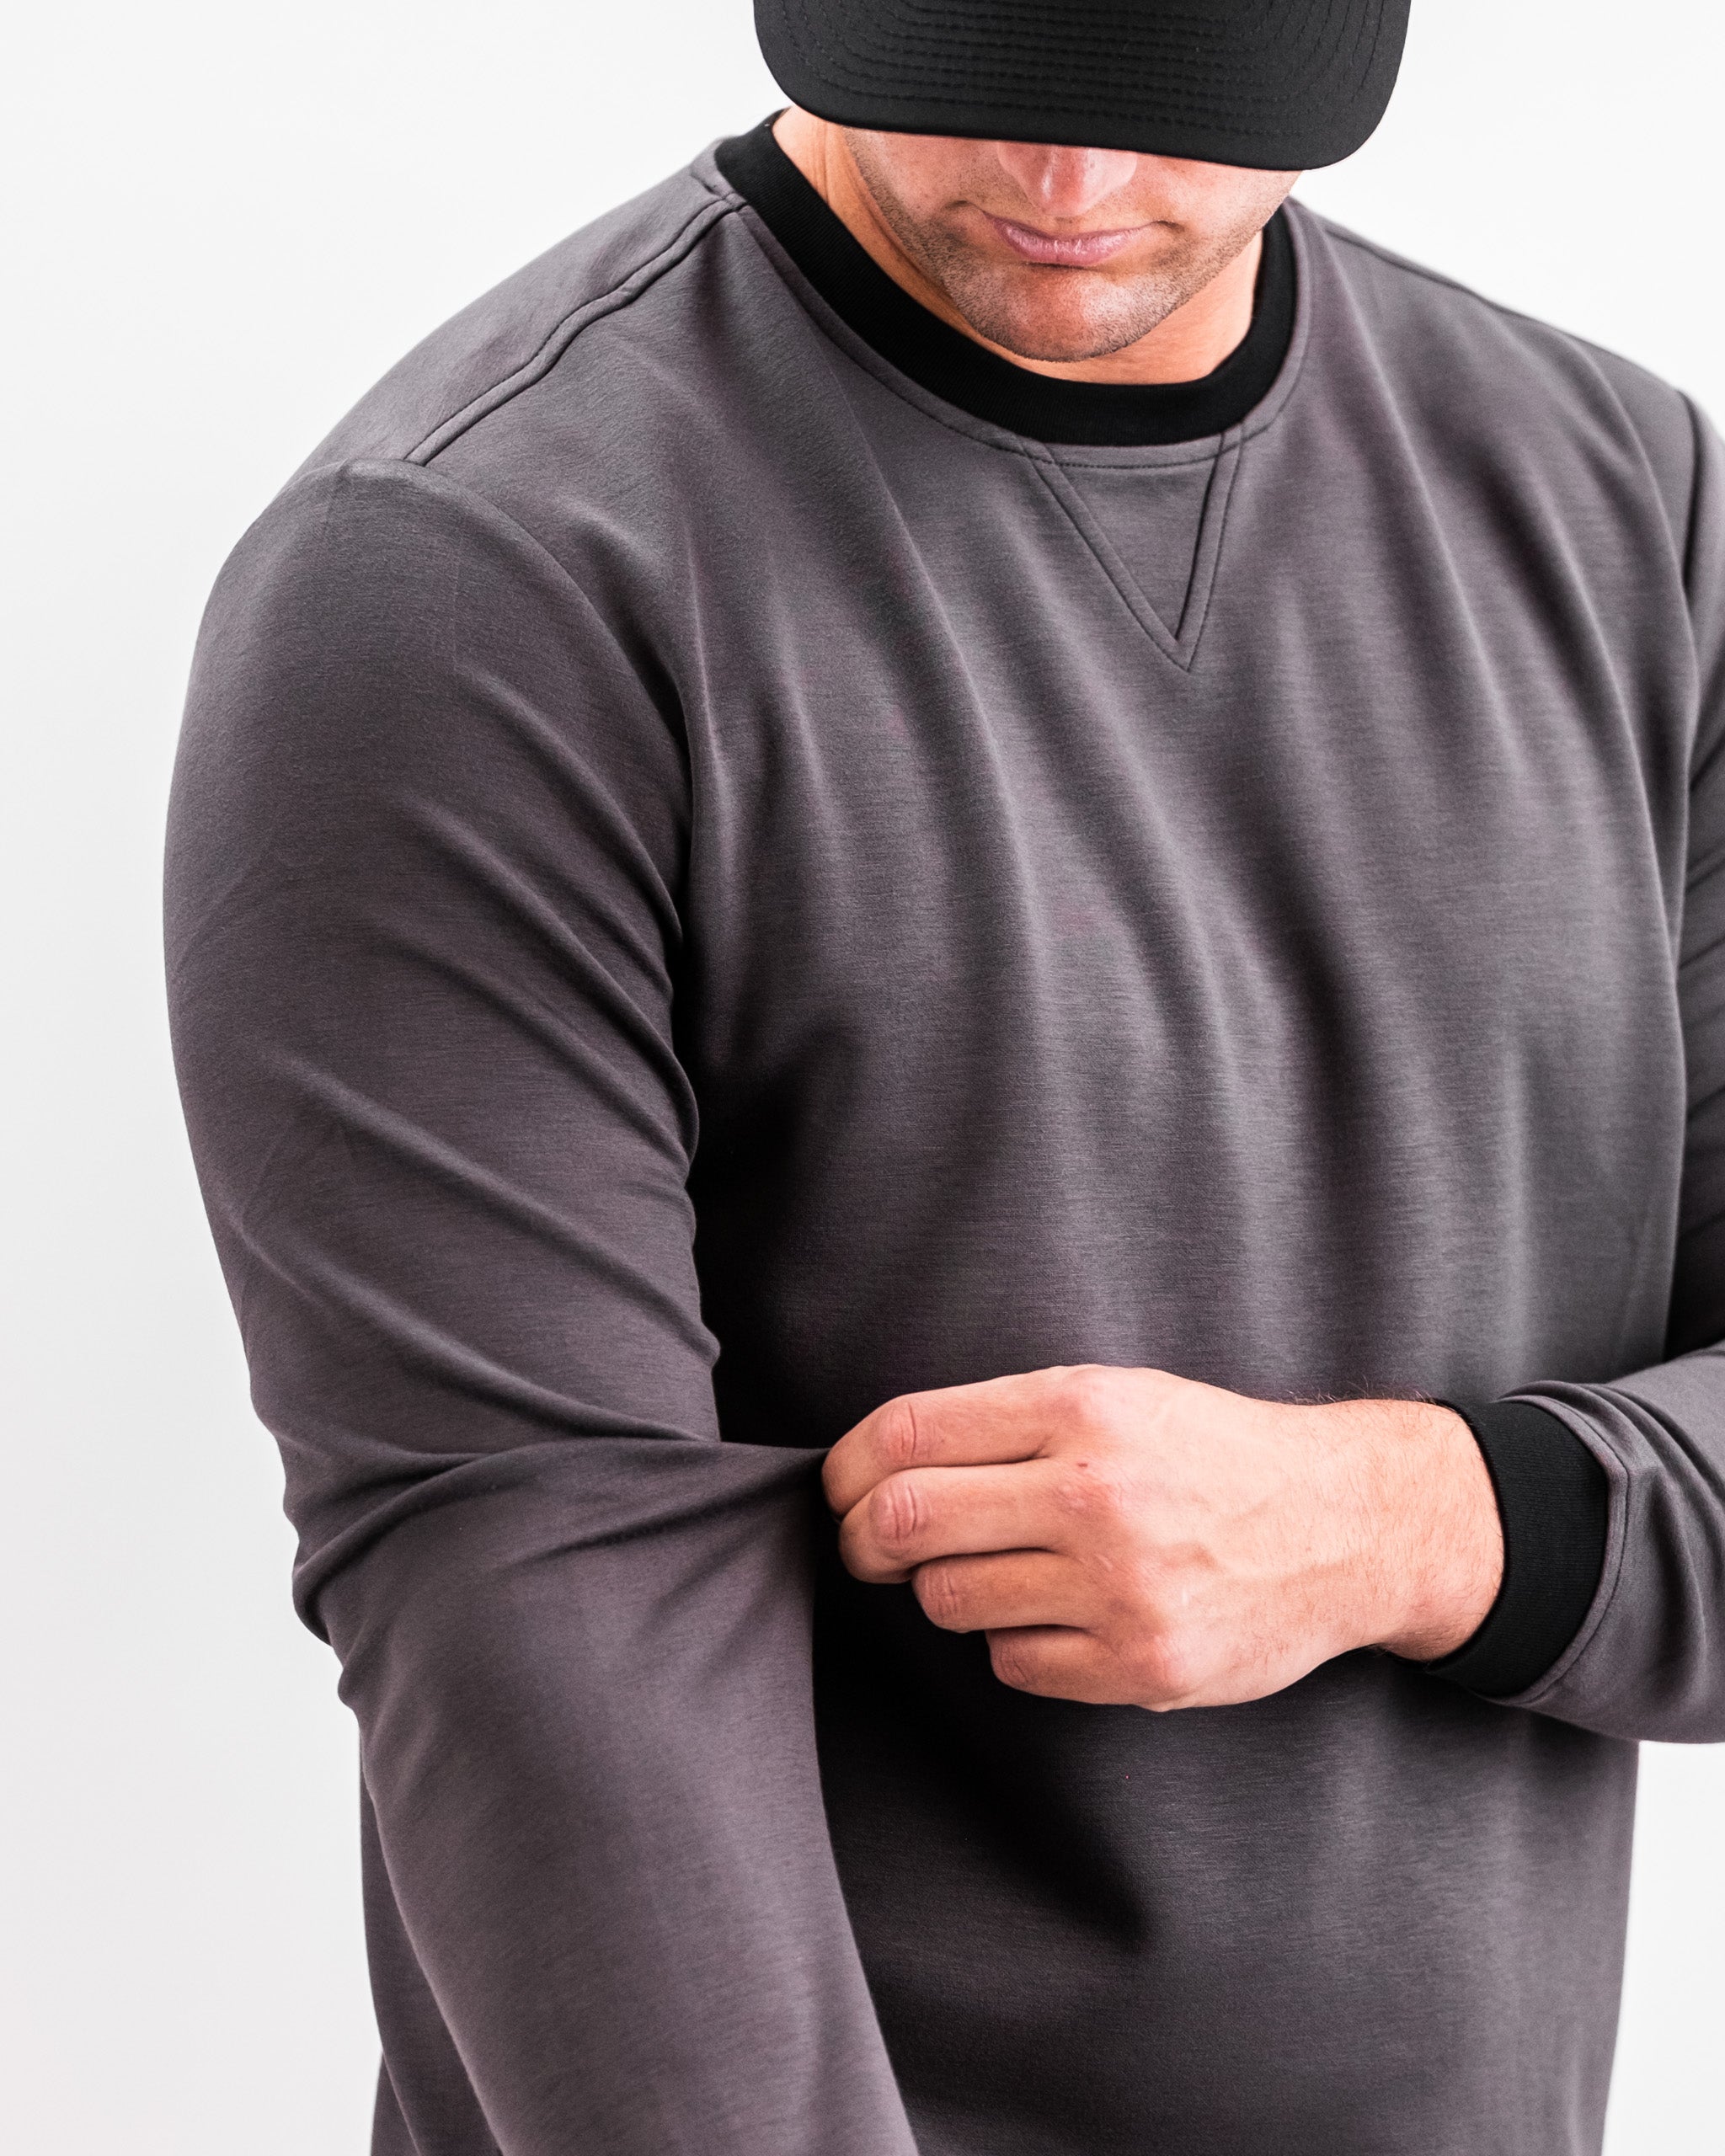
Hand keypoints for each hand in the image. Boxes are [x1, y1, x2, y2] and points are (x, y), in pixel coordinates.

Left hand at [822, 1367, 1502, 1709]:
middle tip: (871, 1546)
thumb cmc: (1210, 1454)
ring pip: (950, 1600)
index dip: (846, 1468)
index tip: (840, 1489)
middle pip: (906, 1523)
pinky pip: (1013, 1663)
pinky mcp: (1142, 1666)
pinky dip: (1015, 1642)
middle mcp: (1096, 1494)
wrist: (1344, 1525)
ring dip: (947, 1590)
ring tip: (999, 1569)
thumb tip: (877, 1467)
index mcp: (1080, 1408)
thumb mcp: (1116, 1395)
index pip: (906, 1435)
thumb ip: (1006, 1422)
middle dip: (864, 1539)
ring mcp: (1120, 1587)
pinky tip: (1060, 1614)